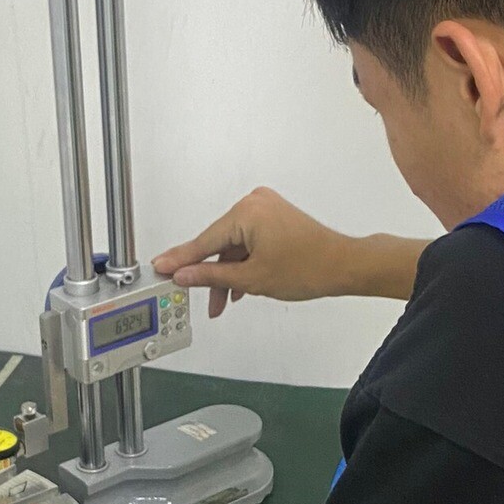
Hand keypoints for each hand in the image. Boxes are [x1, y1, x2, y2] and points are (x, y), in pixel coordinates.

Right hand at [154, 188, 357, 316]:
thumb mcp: (252, 279)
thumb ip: (212, 277)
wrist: (343, 266)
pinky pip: (247, 240)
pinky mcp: (273, 217)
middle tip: (196, 296)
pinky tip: (238, 286)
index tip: (160, 268)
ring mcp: (265, 208)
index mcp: (246, 212)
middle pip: (218, 244)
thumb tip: (185, 276)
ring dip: (227, 273)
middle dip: (210, 274)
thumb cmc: (310, 267)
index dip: (181, 260)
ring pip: (233, 245)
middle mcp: (254, 203)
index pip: (204, 241)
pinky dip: (242, 262)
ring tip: (223, 300)